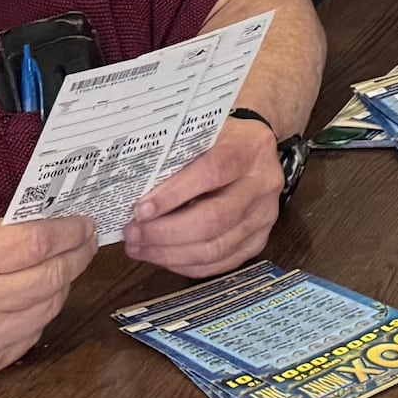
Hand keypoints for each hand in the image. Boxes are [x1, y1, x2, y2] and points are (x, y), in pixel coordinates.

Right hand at [0, 216, 96, 393]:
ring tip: (61, 266)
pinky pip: (31, 335)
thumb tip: (39, 222)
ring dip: (63, 284)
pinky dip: (40, 313)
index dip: (71, 230)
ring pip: (49, 308)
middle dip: (78, 254)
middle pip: (53, 276)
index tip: (85, 222)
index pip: (39, 243)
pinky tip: (32, 298)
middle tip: (85, 241)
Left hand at [121, 119, 282, 277]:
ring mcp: (265, 215)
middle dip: (165, 232)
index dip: (174, 194)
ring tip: (140, 247)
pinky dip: (186, 265)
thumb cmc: (221, 139)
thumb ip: (176, 156)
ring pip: (215, 248)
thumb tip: (131, 190)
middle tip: (133, 233)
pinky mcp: (259, 239)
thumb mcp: (202, 133)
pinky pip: (220, 263)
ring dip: (170, 254)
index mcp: (250, 148)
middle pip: (214, 219)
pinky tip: (163, 257)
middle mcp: (264, 183)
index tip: (140, 209)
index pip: (213, 172)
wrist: (256, 147)